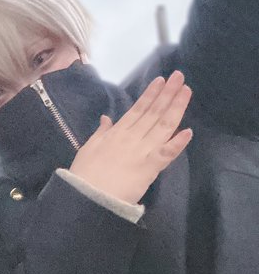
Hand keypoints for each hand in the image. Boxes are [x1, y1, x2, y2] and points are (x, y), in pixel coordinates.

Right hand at [69, 71, 192, 203]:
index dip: (151, 94)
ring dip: (176, 108)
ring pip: (163, 126)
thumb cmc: (85, 173)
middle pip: (154, 113)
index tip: (161, 80)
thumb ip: (101, 132)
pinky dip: (177, 143)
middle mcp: (132, 137)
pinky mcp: (149, 168)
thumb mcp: (89, 147)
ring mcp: (142, 151)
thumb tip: (106, 118)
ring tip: (186, 91)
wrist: (87, 196)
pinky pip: (166, 154)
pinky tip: (188, 132)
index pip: (138, 109)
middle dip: (168, 94)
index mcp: (117, 132)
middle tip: (180, 77)